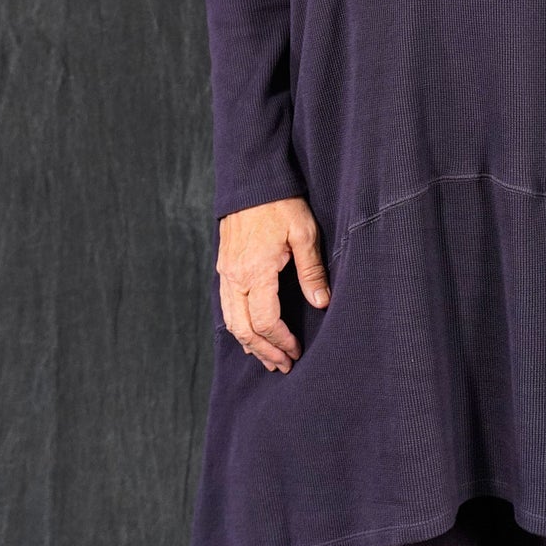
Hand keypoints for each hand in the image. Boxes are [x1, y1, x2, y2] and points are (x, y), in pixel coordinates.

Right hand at [216, 195, 329, 372]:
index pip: (265, 321)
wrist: (250, 179)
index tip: (296, 351)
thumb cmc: (280, 204)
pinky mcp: (224, 266)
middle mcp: (235, 276)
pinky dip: (239, 325)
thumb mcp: (304, 233)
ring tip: (267, 356)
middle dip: (264, 351)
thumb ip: (312, 271)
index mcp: (256, 271)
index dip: (281, 341)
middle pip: (244, 328)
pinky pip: (227, 305)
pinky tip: (251, 331)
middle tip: (283, 365)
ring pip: (231, 320)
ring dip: (250, 342)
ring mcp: (226, 272)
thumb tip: (321, 304)